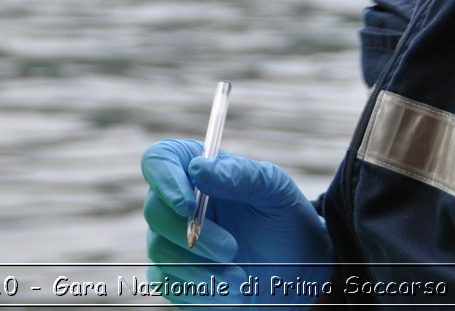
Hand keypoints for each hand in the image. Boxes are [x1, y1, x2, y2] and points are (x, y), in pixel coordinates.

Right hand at [141, 139, 331, 307]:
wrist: (299, 268)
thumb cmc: (284, 218)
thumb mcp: (273, 188)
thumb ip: (238, 173)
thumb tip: (197, 168)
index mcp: (196, 170)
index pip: (159, 160)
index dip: (164, 179)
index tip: (187, 204)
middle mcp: (178, 203)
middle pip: (154, 210)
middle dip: (192, 233)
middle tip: (231, 248)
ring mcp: (173, 241)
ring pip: (160, 250)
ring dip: (201, 268)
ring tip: (242, 278)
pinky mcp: (176, 276)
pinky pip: (167, 283)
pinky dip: (200, 291)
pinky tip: (231, 293)